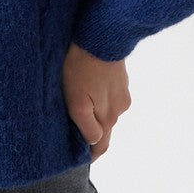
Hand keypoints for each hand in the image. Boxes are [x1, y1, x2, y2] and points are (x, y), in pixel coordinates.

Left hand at [61, 40, 130, 160]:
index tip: (77, 156)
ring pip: (107, 111)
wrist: (99, 36)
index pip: (101, 146)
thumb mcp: (76, 102)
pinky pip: (109, 95)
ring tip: (77, 102)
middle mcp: (120, 109)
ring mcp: (123, 92)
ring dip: (95, 112)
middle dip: (90, 131)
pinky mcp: (121, 79)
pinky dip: (99, 97)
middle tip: (70, 125)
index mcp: (108, 117)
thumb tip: (94, 142)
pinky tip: (87, 86)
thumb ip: (87, 126)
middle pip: (104, 128)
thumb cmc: (81, 69)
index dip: (90, 154)